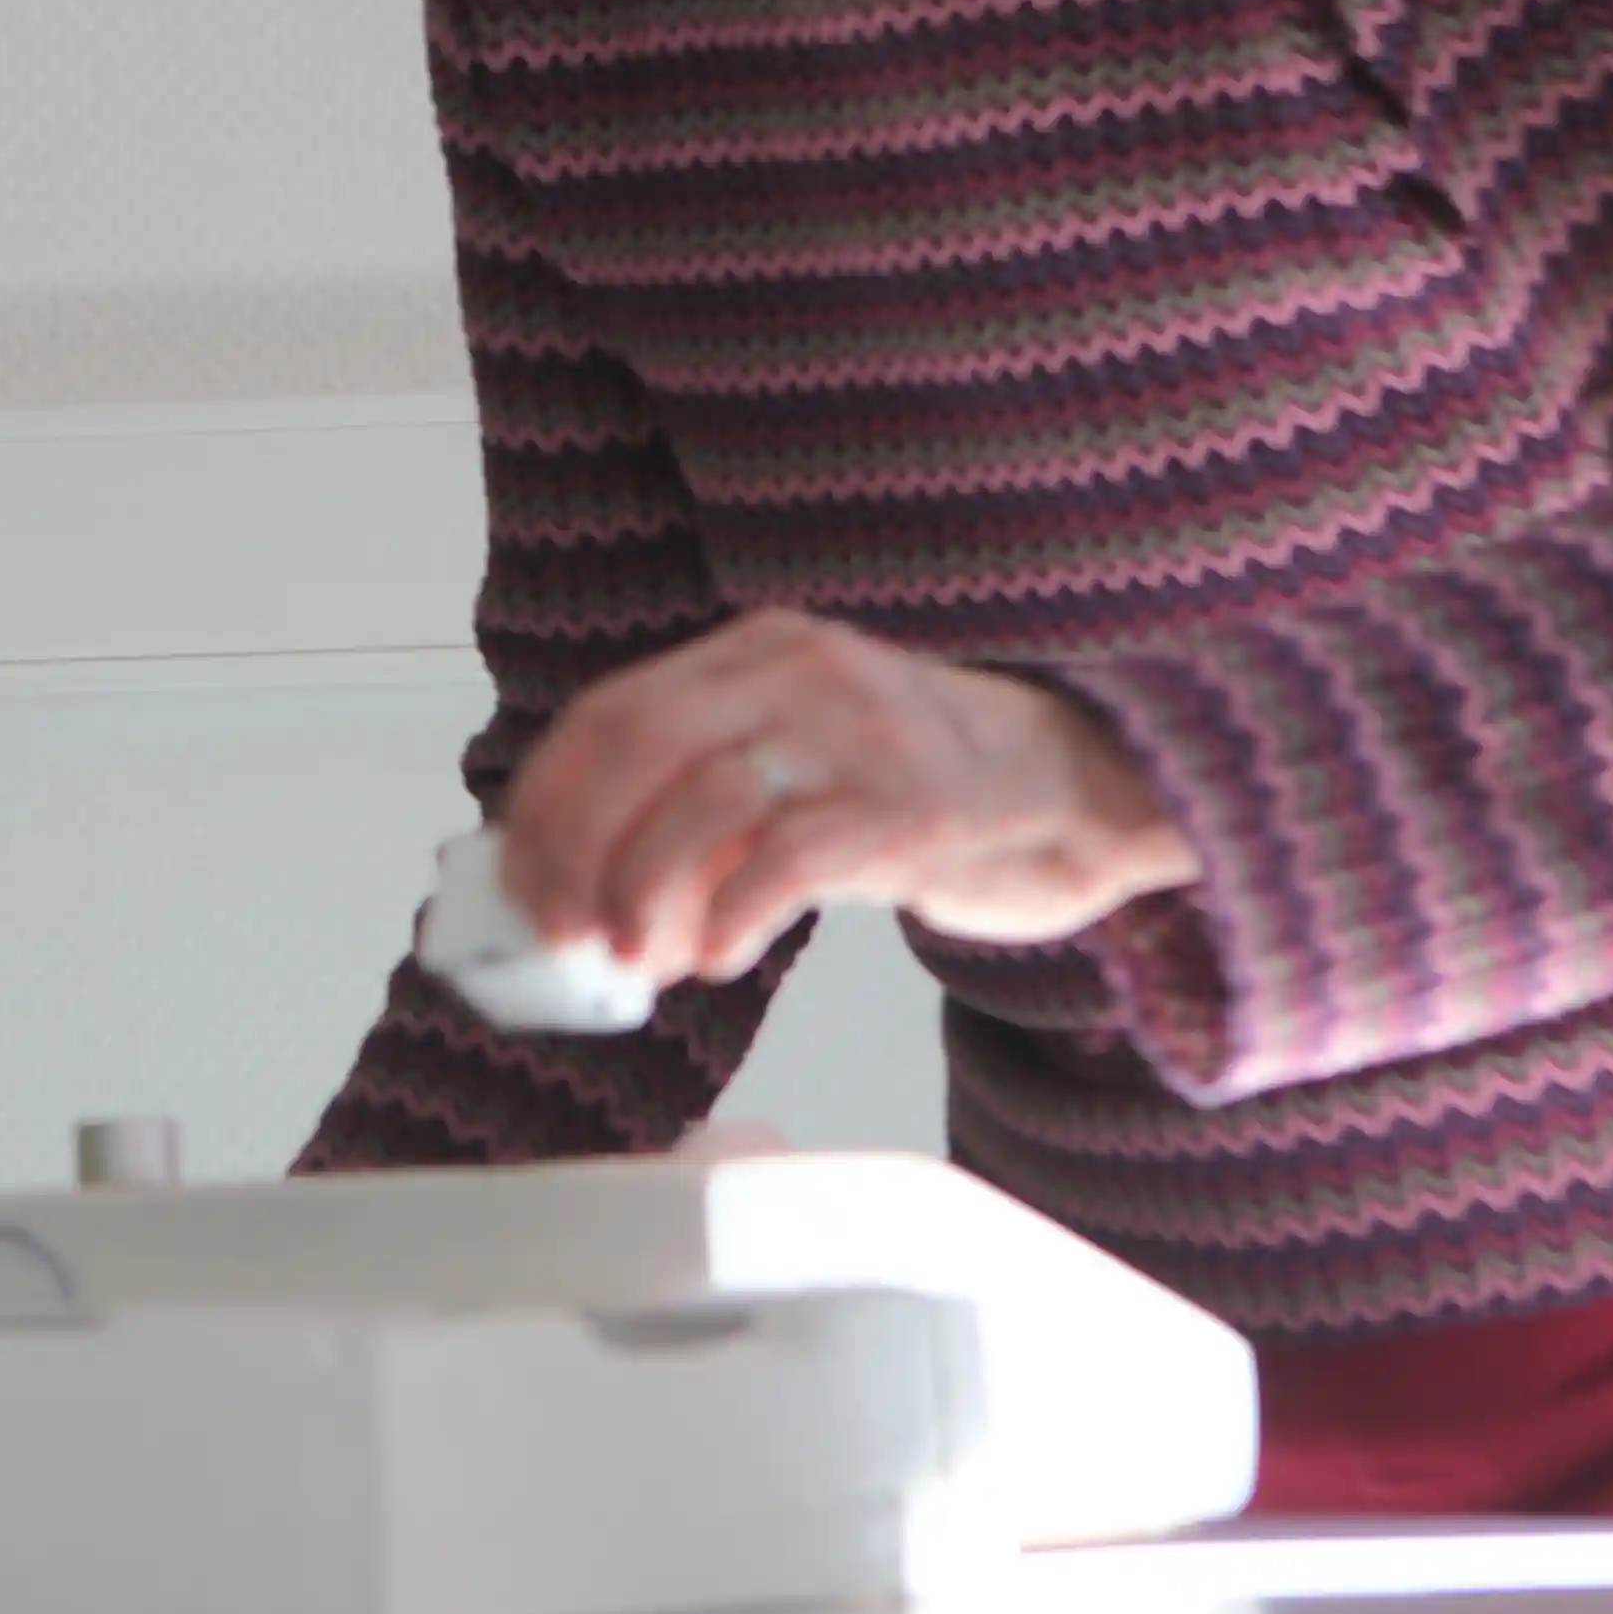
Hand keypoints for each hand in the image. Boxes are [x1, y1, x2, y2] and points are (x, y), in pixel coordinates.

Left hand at [493, 608, 1199, 986]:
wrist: (1092, 795)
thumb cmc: (932, 797)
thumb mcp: (805, 772)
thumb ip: (710, 808)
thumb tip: (587, 891)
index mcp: (761, 653)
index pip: (611, 713)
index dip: (549, 803)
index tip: (520, 881)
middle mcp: (804, 673)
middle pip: (639, 748)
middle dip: (578, 850)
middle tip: (563, 933)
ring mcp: (864, 734)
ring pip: (701, 801)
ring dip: (643, 894)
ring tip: (635, 959)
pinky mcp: (915, 807)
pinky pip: (788, 858)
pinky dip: (729, 916)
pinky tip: (716, 960)